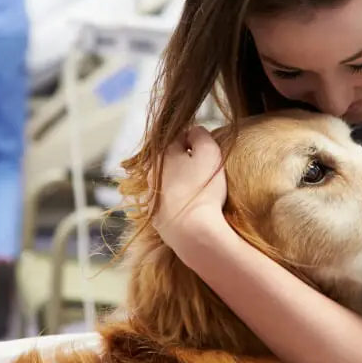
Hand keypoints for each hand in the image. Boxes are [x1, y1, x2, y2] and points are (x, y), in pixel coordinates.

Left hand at [149, 125, 227, 252]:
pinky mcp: (156, 218)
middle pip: (170, 160)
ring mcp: (151, 197)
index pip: (178, 136)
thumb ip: (201, 135)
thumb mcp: (209, 152)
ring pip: (167, 182)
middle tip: (205, 170)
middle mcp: (152, 173)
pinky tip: (192, 209)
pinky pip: (168, 204)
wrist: (192, 232)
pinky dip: (177, 203)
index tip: (207, 150)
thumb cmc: (203, 189)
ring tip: (199, 191)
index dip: (194, 140)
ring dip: (180, 183)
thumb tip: (194, 131)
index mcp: (163, 154)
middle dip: (185, 162)